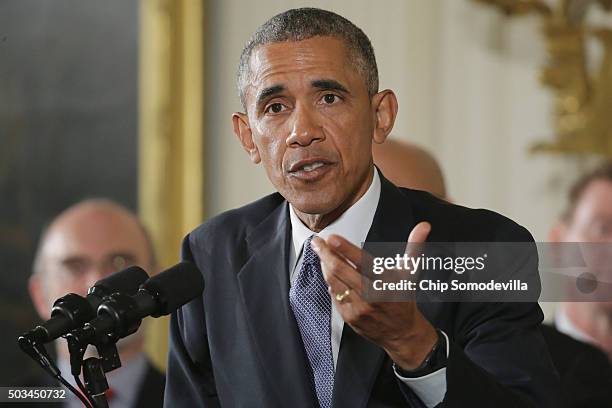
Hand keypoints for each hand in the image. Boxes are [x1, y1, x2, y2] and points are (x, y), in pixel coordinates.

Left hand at [311, 222, 437, 369]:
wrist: (402, 333)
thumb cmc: (403, 298)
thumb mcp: (410, 272)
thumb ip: (414, 246)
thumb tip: (424, 226)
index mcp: (387, 281)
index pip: (362, 261)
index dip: (345, 249)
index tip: (332, 238)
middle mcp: (372, 295)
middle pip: (341, 270)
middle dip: (326, 253)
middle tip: (317, 242)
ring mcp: (359, 307)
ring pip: (334, 282)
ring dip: (325, 266)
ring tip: (321, 254)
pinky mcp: (349, 317)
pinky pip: (334, 296)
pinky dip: (330, 283)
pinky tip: (329, 274)